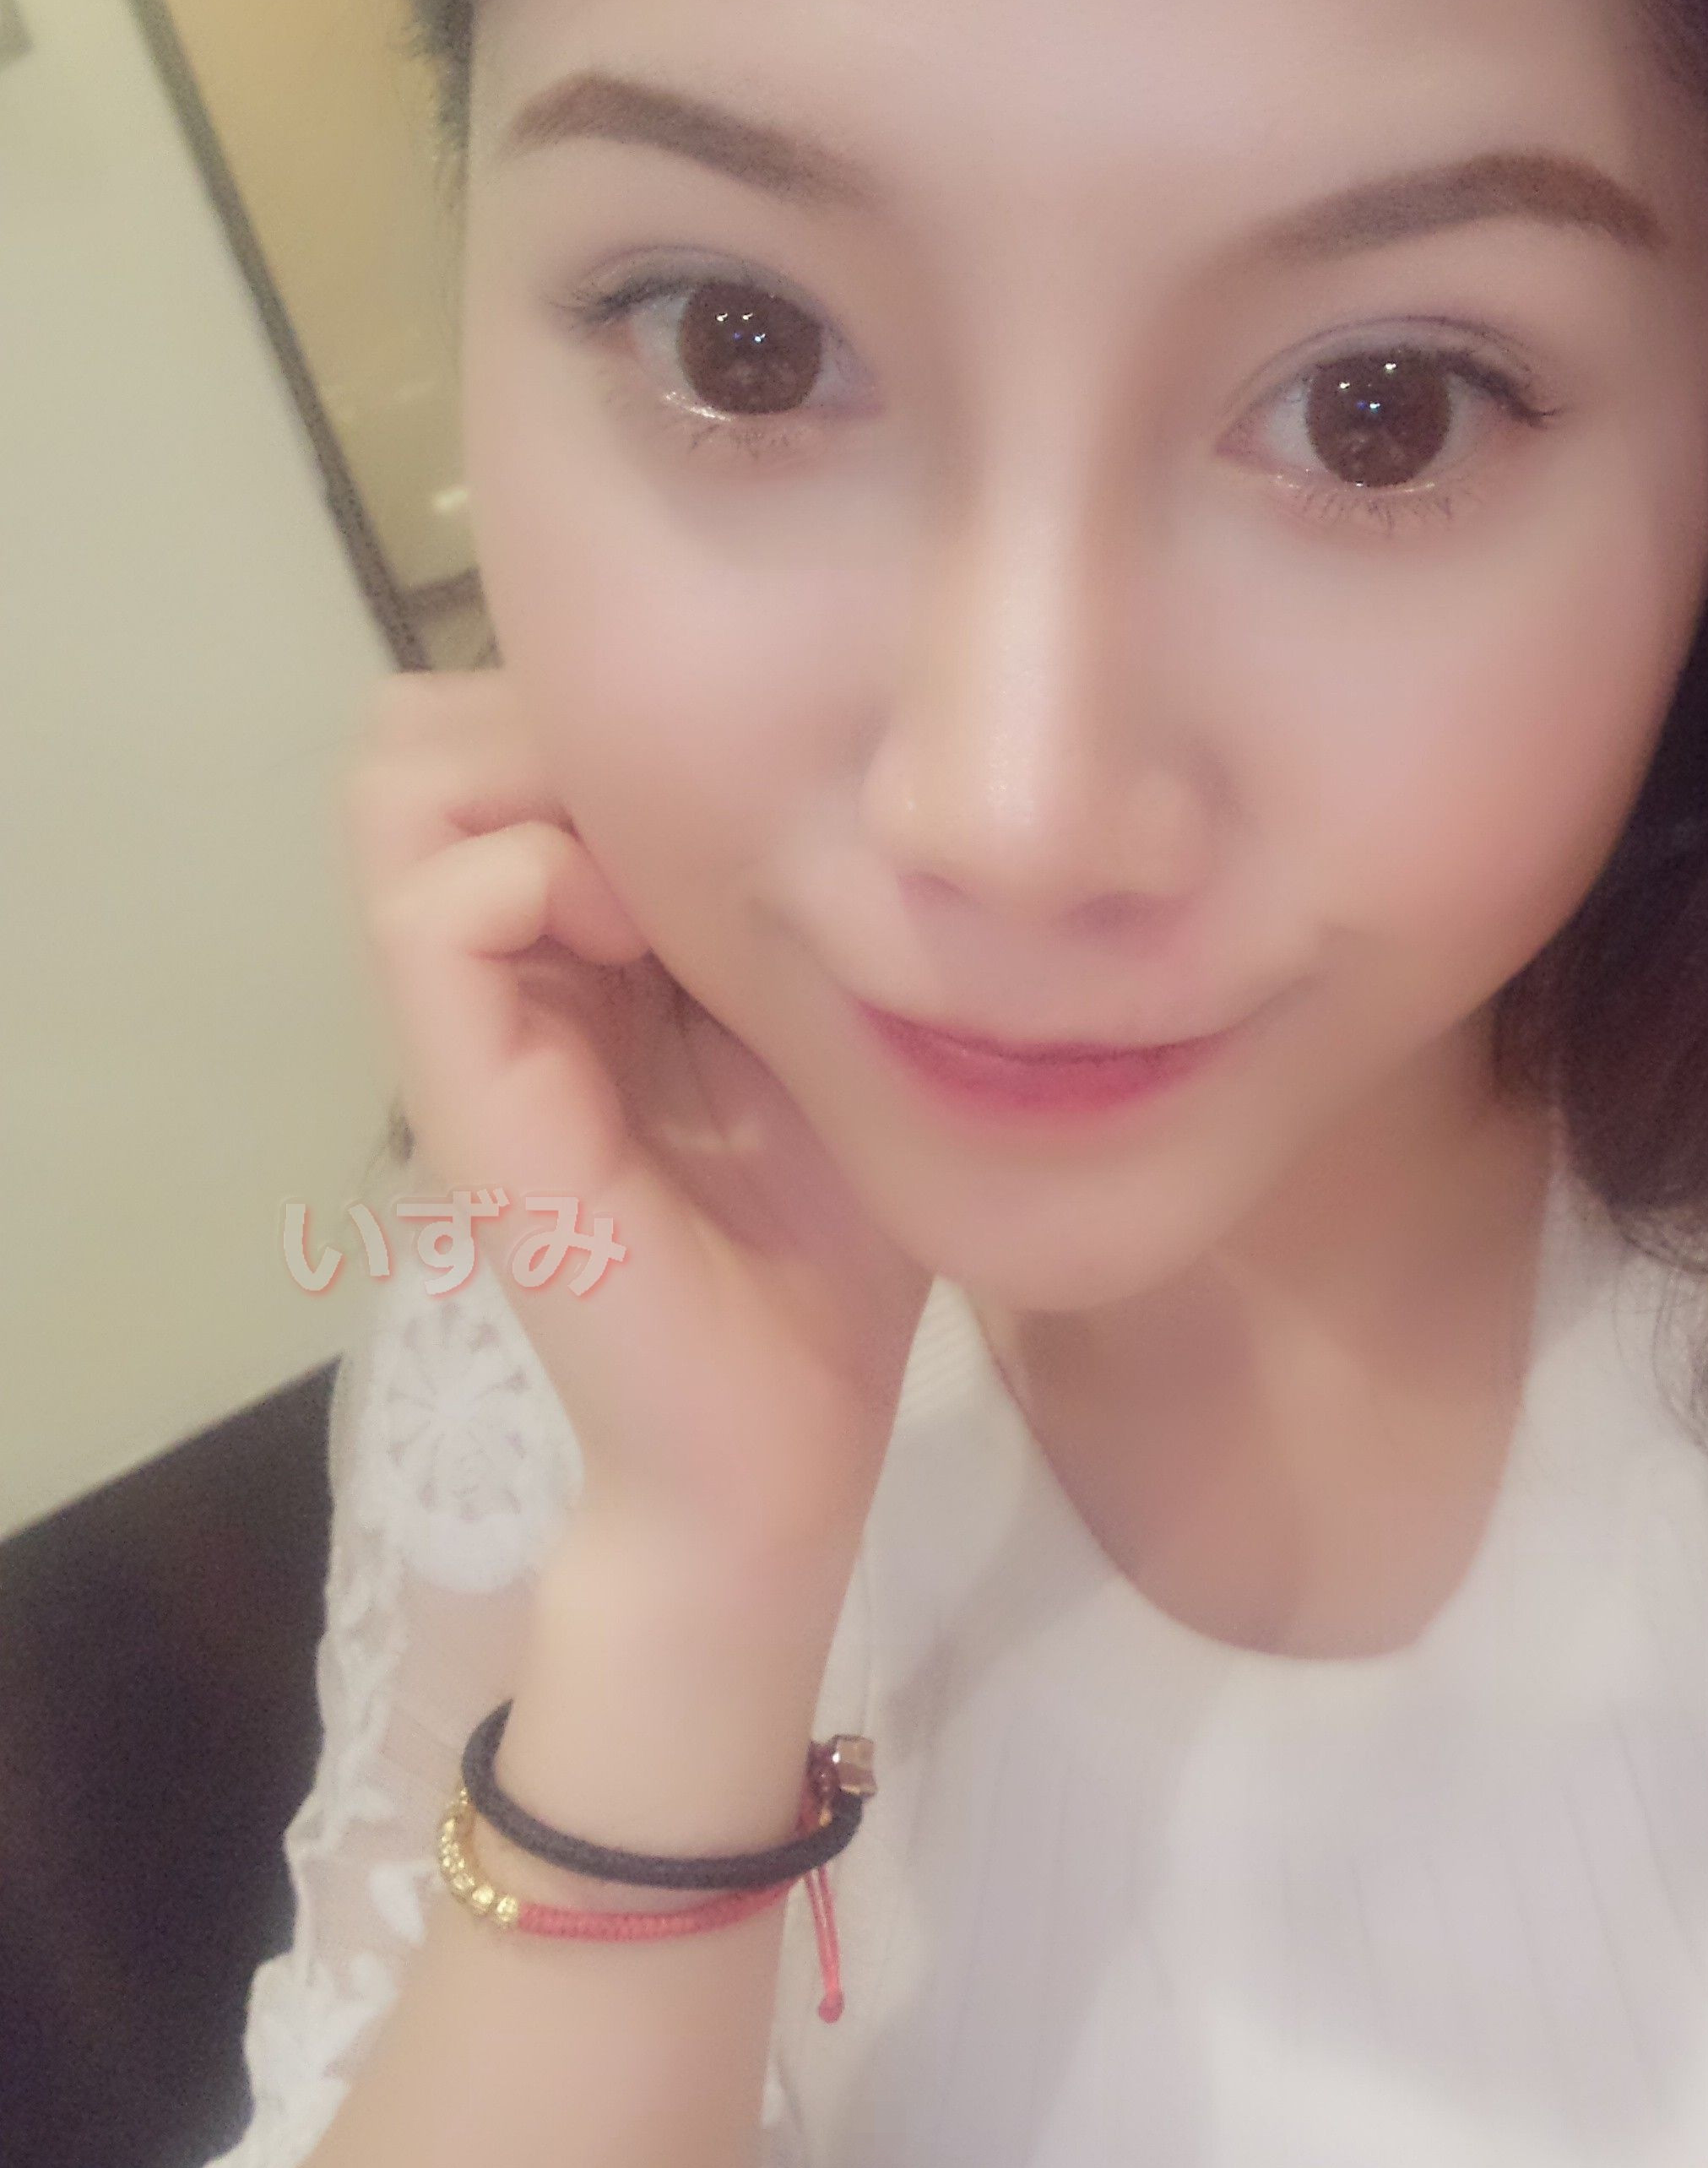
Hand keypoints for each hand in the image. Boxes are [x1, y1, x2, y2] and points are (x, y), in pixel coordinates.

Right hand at [346, 669, 933, 1560]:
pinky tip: (646, 939)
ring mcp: (468, 1027)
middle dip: (556, 727)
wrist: (779, 1449)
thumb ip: (812, 912)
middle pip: (430, 732)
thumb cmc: (829, 1254)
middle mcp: (503, 969)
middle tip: (688, 824)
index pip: (506, 729)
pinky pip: (431, 908)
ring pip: (400, 785)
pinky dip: (531, 875)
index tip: (737, 789)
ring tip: (659, 881)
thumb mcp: (842, 1034)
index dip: (605, 718)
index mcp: (580, 945)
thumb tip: (848, 764)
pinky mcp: (468, 1095)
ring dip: (534, 786)